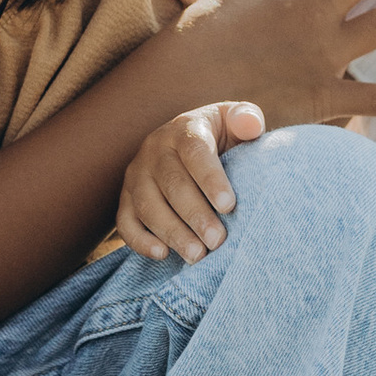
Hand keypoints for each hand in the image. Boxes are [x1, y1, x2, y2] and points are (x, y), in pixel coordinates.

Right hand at [117, 104, 263, 261]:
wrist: (188, 143)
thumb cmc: (220, 137)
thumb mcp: (234, 121)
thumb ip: (246, 119)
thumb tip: (250, 125)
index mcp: (184, 129)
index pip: (195, 152)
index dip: (210, 179)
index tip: (229, 205)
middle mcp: (155, 150)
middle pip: (171, 184)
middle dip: (195, 215)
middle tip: (217, 241)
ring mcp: (137, 175)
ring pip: (148, 206)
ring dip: (172, 233)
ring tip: (197, 255)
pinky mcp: (126, 199)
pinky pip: (125, 222)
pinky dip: (140, 240)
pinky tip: (163, 254)